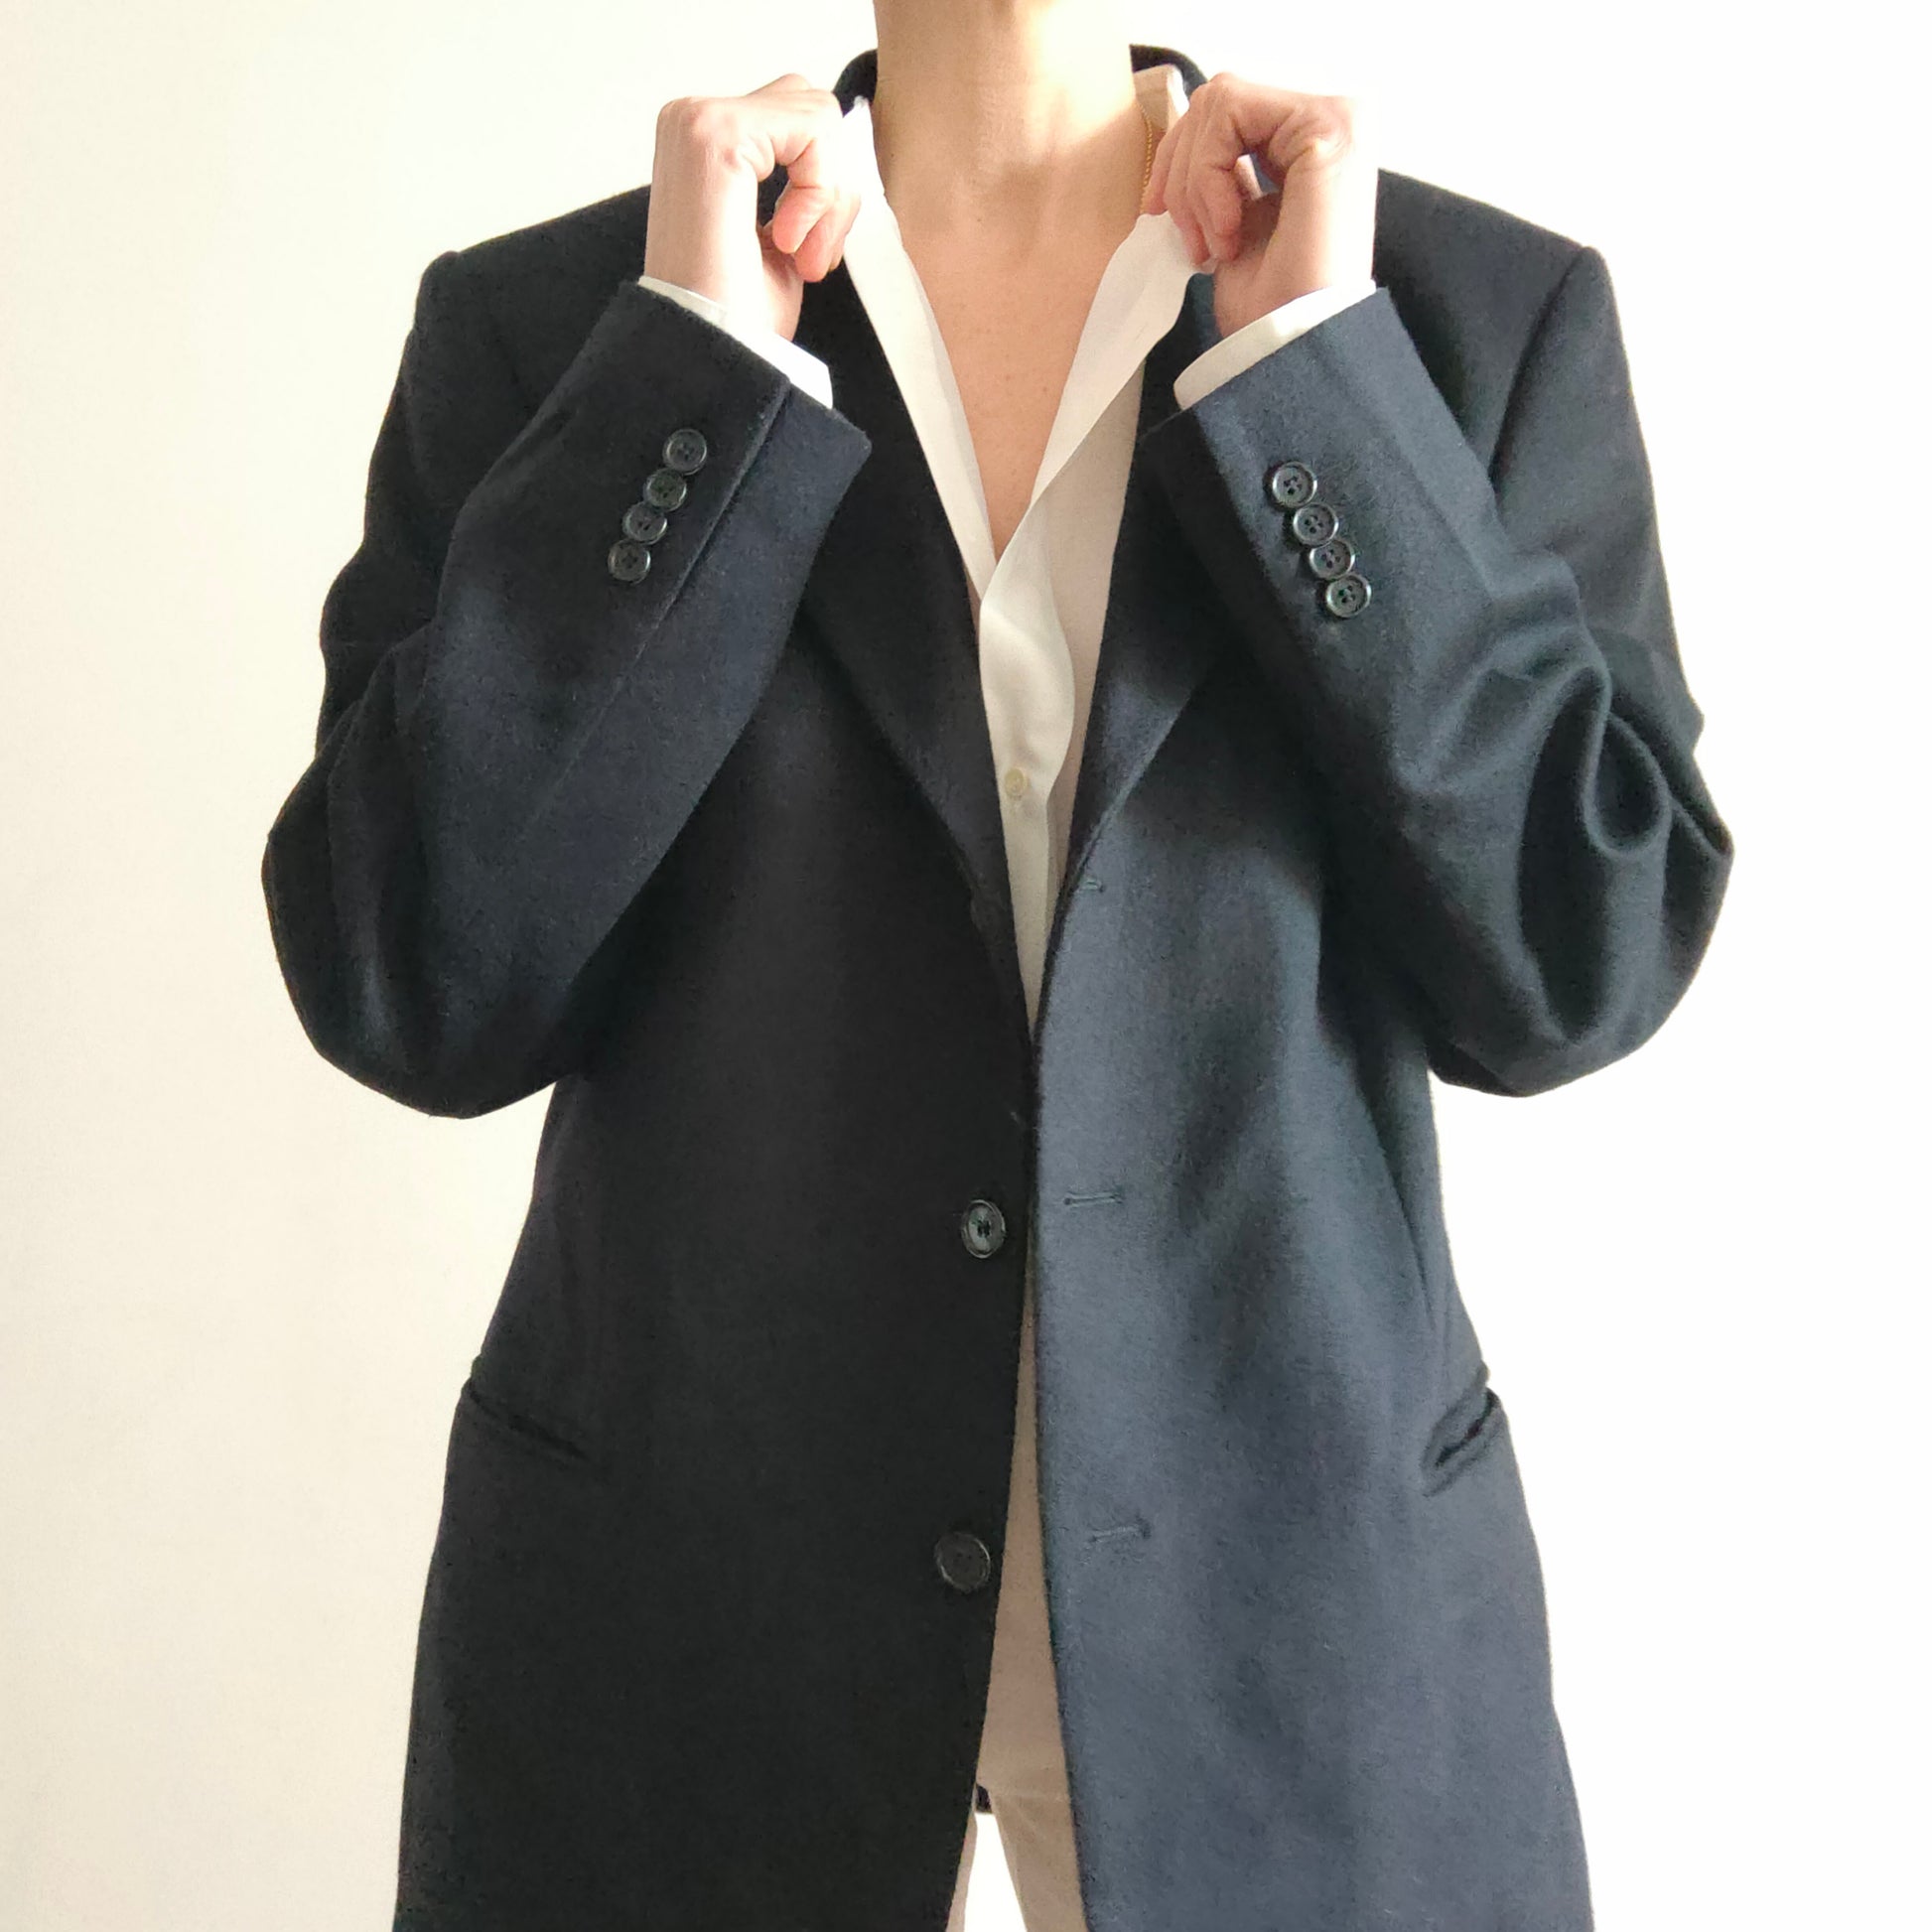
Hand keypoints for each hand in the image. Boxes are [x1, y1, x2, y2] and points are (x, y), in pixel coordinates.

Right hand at [644, 73, 861, 343]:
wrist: (709, 359)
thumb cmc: (739, 317)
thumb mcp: (779, 240)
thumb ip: (800, 186)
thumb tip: (841, 158)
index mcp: (702, 144)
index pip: (796, 122)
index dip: (822, 189)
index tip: (808, 257)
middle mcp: (692, 120)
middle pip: (810, 108)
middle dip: (831, 186)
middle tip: (811, 256)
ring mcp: (700, 121)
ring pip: (818, 115)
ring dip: (828, 197)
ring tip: (800, 255)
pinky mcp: (719, 134)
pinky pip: (814, 129)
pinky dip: (819, 193)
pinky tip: (788, 241)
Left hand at [1142, 75, 1377, 340]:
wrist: (1292, 347)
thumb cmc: (1266, 306)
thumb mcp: (1230, 224)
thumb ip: (1219, 176)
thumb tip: (1177, 150)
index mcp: (1307, 146)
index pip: (1223, 116)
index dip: (1176, 160)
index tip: (1157, 216)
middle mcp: (1329, 123)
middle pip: (1216, 103)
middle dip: (1181, 174)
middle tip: (1193, 245)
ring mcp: (1334, 119)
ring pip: (1218, 104)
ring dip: (1195, 183)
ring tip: (1214, 245)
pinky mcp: (1327, 126)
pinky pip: (1229, 115)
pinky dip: (1210, 177)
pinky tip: (1230, 232)